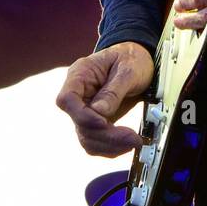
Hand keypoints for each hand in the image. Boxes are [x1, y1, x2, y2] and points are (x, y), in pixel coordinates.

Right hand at [55, 41, 153, 156]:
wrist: (139, 60)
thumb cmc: (132, 58)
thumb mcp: (128, 69)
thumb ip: (113, 90)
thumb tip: (100, 112)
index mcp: (80, 74)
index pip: (67, 99)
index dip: (81, 115)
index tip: (103, 122)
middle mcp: (79, 94)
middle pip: (79, 123)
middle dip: (106, 135)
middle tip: (132, 138)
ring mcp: (86, 109)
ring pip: (87, 137)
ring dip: (110, 145)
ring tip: (134, 142)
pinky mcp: (97, 121)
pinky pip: (96, 141)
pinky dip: (111, 148)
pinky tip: (126, 144)